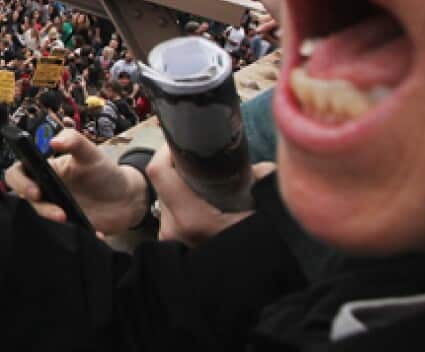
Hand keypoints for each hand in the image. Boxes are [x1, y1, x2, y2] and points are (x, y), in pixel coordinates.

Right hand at [5, 130, 148, 234]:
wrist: (126, 199)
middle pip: (24, 199)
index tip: (36, 190)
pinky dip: (74, 234)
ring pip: (39, 218)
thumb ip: (74, 141)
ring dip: (51, 220)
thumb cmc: (104, 172)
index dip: (20, 182)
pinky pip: (60, 234)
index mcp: (45, 170)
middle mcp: (45, 191)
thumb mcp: (91, 153)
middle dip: (38, 207)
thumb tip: (53, 141)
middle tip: (57, 211)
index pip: (18, 173)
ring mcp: (54, 210)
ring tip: (68, 219)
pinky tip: (93, 231)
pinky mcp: (66, 228)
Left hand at [147, 145, 276, 246]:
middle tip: (203, 161)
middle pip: (164, 182)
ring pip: (167, 197)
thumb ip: (264, 180)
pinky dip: (184, 203)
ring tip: (207, 186)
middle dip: (180, 168)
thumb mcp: (265, 211)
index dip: (167, 150)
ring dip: (183, 187)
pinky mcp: (171, 244)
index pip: (159, 171)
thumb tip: (262, 165)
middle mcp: (174, 229)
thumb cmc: (256, 248)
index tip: (183, 142)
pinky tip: (204, 205)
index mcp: (192, 219)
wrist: (248, 281)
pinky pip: (171, 213)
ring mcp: (170, 238)